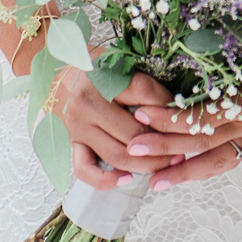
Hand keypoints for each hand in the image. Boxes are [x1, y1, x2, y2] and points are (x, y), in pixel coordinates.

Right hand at [54, 67, 189, 188]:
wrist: (57, 68)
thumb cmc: (94, 65)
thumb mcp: (120, 62)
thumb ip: (144, 82)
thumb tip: (176, 106)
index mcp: (103, 78)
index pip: (145, 93)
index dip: (169, 105)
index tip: (182, 112)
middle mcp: (87, 104)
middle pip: (135, 132)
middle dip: (165, 143)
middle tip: (184, 147)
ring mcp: (78, 127)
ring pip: (118, 155)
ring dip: (147, 164)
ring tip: (168, 163)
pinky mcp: (71, 143)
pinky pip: (85, 170)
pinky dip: (107, 180)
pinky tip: (127, 179)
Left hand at [124, 78, 241, 188]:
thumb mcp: (235, 58)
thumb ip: (208, 69)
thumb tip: (164, 75)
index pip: (202, 114)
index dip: (171, 117)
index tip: (142, 113)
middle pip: (203, 139)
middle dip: (165, 145)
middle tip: (135, 148)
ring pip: (214, 160)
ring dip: (181, 172)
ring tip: (153, 182)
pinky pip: (225, 164)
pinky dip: (201, 172)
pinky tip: (178, 179)